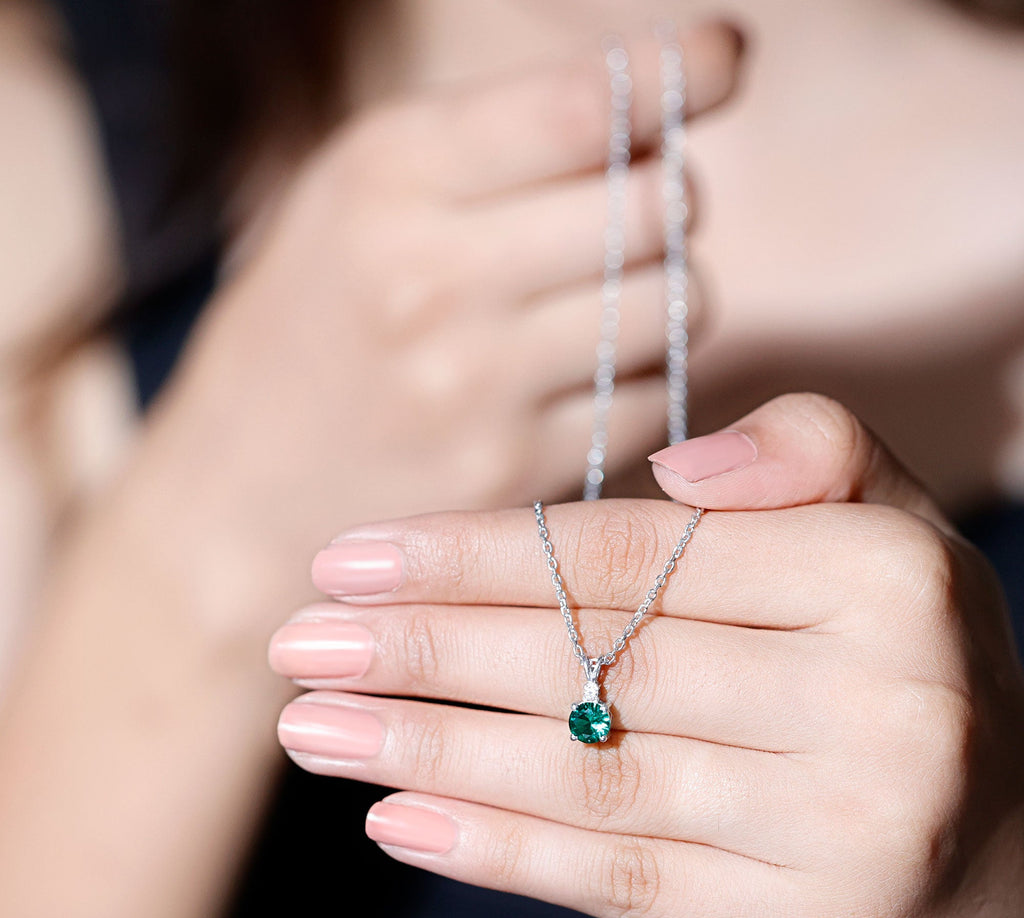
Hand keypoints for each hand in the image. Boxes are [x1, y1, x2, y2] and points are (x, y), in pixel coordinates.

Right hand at [125, 24, 741, 636]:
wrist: (233, 503)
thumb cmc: (307, 335)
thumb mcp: (356, 202)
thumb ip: (495, 145)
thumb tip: (658, 91)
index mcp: (386, 179)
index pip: (586, 106)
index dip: (678, 73)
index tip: (723, 61)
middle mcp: (433, 279)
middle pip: (657, 205)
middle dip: (668, 199)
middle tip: (636, 213)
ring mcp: (477, 388)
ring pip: (677, 304)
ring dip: (666, 292)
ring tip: (600, 304)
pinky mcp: (516, 476)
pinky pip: (654, 401)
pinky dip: (641, 382)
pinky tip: (581, 383)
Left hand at [270, 393, 1023, 917]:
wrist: (1018, 843)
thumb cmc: (916, 659)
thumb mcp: (891, 532)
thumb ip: (809, 455)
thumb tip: (675, 461)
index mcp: (882, 576)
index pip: (633, 557)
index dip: (480, 553)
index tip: (354, 555)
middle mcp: (877, 700)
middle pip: (595, 666)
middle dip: (425, 652)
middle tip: (299, 643)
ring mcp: (851, 826)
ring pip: (591, 777)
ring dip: (431, 754)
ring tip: (312, 731)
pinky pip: (629, 880)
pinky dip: (501, 852)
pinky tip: (398, 823)